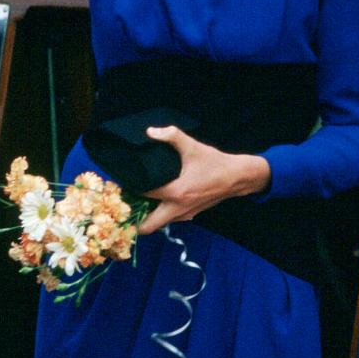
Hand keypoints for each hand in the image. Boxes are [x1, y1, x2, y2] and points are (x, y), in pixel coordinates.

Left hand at [134, 126, 270, 234]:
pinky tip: (156, 199)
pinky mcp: (190, 215)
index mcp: (176, 193)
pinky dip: (160, 213)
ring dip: (146, 217)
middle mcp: (178, 209)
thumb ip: (172, 136)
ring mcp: (184, 214)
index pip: (143, 197)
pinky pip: (169, 219)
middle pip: (148, 226)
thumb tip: (151, 131)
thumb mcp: (193, 147)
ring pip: (158, 224)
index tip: (122, 184)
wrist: (237, 178)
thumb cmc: (214, 163)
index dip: (130, 191)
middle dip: (133, 220)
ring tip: (137, 201)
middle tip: (125, 205)